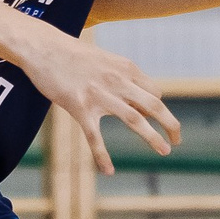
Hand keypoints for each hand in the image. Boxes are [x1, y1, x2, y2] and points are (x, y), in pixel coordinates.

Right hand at [15, 25, 179, 175]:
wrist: (42, 47)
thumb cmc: (69, 52)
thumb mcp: (103, 59)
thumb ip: (119, 76)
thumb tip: (131, 94)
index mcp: (126, 68)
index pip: (153, 92)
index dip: (157, 108)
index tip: (153, 121)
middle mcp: (118, 81)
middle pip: (154, 105)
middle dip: (171, 124)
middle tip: (177, 140)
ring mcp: (100, 95)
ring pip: (134, 120)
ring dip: (153, 137)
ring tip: (165, 151)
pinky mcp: (80, 107)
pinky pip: (95, 137)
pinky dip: (103, 156)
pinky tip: (109, 171)